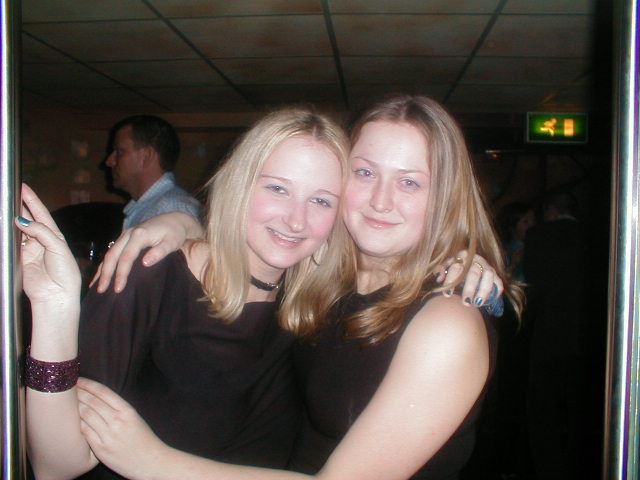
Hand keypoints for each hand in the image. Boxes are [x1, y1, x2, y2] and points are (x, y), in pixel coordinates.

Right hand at [16, 184, 80, 311]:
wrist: (57, 294)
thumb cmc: (65, 272)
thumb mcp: (58, 247)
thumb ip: (41, 232)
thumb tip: (22, 220)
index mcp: (54, 235)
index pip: (41, 213)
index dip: (32, 200)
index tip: (22, 187)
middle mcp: (41, 240)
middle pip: (27, 219)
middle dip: (18, 206)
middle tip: (9, 193)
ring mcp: (29, 249)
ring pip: (18, 229)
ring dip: (11, 219)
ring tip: (4, 206)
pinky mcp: (20, 258)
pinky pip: (12, 243)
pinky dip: (8, 234)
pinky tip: (5, 224)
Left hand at [77, 378, 166, 479]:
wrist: (150, 461)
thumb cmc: (143, 439)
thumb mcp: (135, 418)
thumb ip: (118, 409)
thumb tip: (98, 399)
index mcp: (127, 411)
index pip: (103, 392)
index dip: (88, 384)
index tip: (78, 380)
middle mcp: (117, 421)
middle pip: (92, 402)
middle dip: (78, 393)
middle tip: (67, 388)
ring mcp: (108, 435)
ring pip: (86, 416)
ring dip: (74, 407)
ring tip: (65, 403)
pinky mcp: (101, 449)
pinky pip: (84, 433)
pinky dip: (77, 424)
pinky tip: (71, 421)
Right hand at [92, 212, 202, 292]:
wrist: (174, 220)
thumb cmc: (175, 233)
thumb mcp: (172, 242)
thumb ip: (160, 252)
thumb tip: (145, 263)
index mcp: (139, 235)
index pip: (126, 257)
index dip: (121, 273)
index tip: (118, 288)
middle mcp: (128, 234)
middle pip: (112, 255)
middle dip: (106, 274)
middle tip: (101, 291)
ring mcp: (125, 235)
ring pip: (109, 253)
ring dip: (102, 270)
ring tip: (97, 286)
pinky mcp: (125, 238)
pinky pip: (112, 251)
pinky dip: (106, 264)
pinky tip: (102, 275)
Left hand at [437, 251, 503, 306]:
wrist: (469, 263)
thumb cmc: (456, 267)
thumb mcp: (447, 266)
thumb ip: (442, 270)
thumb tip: (438, 278)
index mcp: (462, 256)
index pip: (456, 267)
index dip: (451, 281)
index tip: (447, 295)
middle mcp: (476, 259)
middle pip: (474, 273)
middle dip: (469, 288)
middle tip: (465, 302)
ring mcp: (487, 266)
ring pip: (488, 276)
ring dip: (483, 290)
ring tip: (477, 303)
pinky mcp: (495, 274)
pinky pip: (498, 282)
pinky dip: (496, 290)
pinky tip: (490, 300)